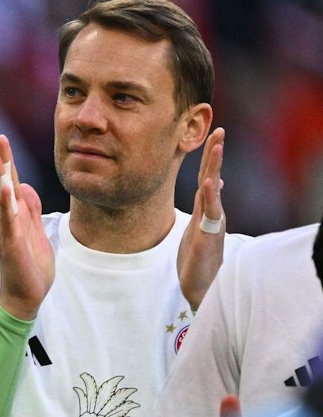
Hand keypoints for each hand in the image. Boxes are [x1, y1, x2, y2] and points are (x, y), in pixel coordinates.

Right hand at [0, 135, 52, 320]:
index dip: (8, 163)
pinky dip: (6, 205)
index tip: (3, 141)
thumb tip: (23, 185)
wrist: (26, 297)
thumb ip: (31, 210)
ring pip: (2, 200)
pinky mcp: (11, 245)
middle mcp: (9, 221)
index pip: (11, 184)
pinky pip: (8, 222)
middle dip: (1, 163)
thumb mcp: (37, 232)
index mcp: (17, 217)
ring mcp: (8, 232)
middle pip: (3, 186)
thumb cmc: (31, 267)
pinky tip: (6, 189)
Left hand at [177, 127, 225, 309]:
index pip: (206, 177)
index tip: (212, 134)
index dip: (208, 157)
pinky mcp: (209, 235)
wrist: (201, 286)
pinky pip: (211, 212)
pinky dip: (210, 196)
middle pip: (211, 176)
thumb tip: (213, 185)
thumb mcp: (198, 227)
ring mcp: (211, 222)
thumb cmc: (198, 259)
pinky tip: (209, 182)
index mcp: (205, 209)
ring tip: (217, 147)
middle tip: (218, 129)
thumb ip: (205, 206)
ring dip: (214, 167)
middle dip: (214, 153)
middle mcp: (211, 212)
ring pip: (213, 190)